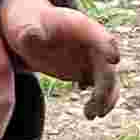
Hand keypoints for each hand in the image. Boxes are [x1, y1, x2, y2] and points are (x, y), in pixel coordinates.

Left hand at [0, 0, 121, 117]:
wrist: (29, 28)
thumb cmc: (27, 24)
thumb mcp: (25, 26)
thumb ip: (29, 32)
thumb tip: (30, 34)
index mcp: (80, 27)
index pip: (100, 35)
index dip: (108, 46)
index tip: (114, 59)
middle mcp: (92, 43)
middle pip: (108, 65)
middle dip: (106, 86)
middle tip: (96, 107)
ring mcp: (92, 58)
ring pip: (108, 80)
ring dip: (105, 99)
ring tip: (90, 115)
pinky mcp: (87, 71)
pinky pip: (100, 88)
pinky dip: (98, 101)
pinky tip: (88, 112)